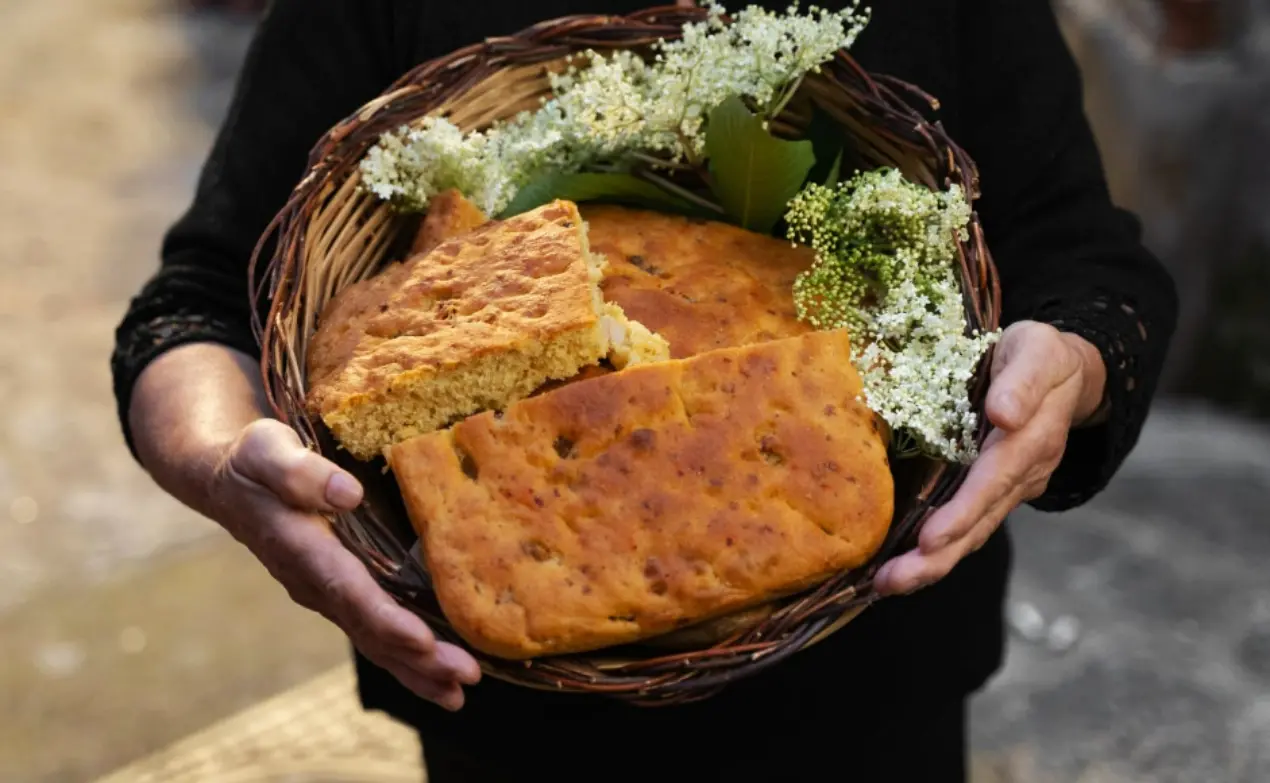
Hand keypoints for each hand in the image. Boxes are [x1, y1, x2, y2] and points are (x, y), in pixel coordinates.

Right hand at [210, 418, 481, 708]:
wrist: (226, 481)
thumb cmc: (253, 461)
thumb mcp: (267, 452)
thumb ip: (300, 473)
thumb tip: (347, 494)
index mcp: (302, 550)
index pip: (349, 593)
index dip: (386, 620)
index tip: (423, 642)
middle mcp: (315, 583)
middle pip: (370, 630)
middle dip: (417, 659)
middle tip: (466, 679)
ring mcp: (326, 593)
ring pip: (375, 640)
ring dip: (417, 669)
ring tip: (459, 693)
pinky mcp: (339, 592)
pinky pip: (375, 631)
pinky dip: (407, 656)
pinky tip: (438, 674)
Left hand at [873, 321, 1106, 595]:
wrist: (1066, 371)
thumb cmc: (1040, 354)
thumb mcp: (1038, 351)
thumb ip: (1023, 381)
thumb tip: (1005, 414)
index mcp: (1031, 440)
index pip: (992, 483)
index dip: (961, 514)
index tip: (929, 540)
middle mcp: (1021, 474)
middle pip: (978, 523)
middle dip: (937, 557)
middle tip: (892, 581)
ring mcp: (1009, 488)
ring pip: (971, 534)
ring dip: (931, 564)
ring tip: (886, 585)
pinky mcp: (993, 492)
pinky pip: (966, 527)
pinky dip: (936, 551)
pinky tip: (901, 567)